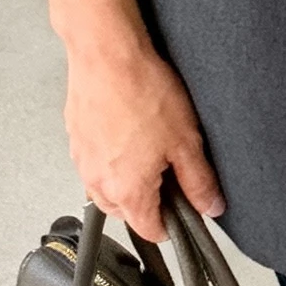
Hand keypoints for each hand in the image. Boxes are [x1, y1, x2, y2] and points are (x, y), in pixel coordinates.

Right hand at [62, 28, 225, 239]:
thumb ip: (199, 182)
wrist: (106, 54)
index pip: (150, 231)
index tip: (184, 208)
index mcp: (127, 192)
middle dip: (149, 201)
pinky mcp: (75, 138)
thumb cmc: (142, 91)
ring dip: (127, 180)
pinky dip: (110, 158)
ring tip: (148, 147)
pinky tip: (128, 130)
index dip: (173, 225)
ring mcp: (82, 161)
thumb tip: (210, 206)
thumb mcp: (186, 142)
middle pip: (126, 213)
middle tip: (170, 170)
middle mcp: (98, 182)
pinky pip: (94, 162)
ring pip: (107, 188)